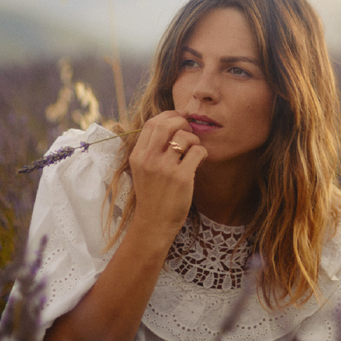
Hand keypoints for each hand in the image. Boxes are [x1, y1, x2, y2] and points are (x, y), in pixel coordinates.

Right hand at [129, 111, 207, 237]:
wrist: (154, 223)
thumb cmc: (152, 195)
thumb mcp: (141, 170)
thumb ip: (150, 150)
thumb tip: (169, 126)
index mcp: (138, 155)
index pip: (152, 123)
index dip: (168, 117)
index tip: (178, 121)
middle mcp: (149, 159)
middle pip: (167, 124)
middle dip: (182, 123)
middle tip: (189, 132)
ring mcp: (165, 168)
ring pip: (185, 137)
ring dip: (194, 139)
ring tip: (194, 150)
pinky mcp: (182, 178)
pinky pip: (198, 152)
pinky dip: (202, 152)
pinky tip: (200, 160)